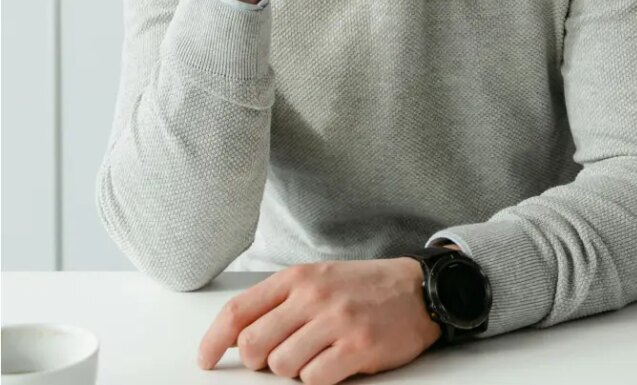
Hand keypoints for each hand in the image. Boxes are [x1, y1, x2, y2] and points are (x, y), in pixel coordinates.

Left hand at [197, 257, 442, 383]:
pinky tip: (333, 364)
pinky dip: (318, 379)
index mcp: (297, 278)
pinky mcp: (358, 345)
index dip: (214, 340)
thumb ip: (280, 302)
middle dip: (258, 363)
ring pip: (282, 367)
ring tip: (315, 357)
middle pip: (253, 345)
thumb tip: (238, 337)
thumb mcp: (317, 280)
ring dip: (293, 372)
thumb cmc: (361, 287)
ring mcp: (336, 320)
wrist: (415, 289)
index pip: (239, 311)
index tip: (206, 359)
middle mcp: (313, 296)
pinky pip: (316, 379)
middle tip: (276, 360)